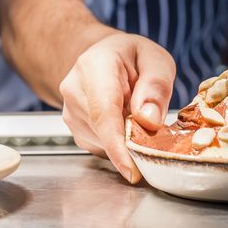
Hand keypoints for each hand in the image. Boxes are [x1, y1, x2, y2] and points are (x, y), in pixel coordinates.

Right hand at [59, 33, 174, 183]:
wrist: (106, 56)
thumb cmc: (133, 57)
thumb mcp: (155, 60)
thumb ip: (156, 86)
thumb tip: (148, 119)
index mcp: (94, 65)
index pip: (103, 112)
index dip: (117, 145)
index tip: (133, 171)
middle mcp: (74, 89)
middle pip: (103, 131)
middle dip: (132, 142)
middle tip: (156, 131)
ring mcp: (70, 111)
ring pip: (102, 143)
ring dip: (126, 141)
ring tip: (138, 117)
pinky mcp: (75, 129)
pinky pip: (101, 147)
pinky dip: (118, 143)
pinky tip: (126, 123)